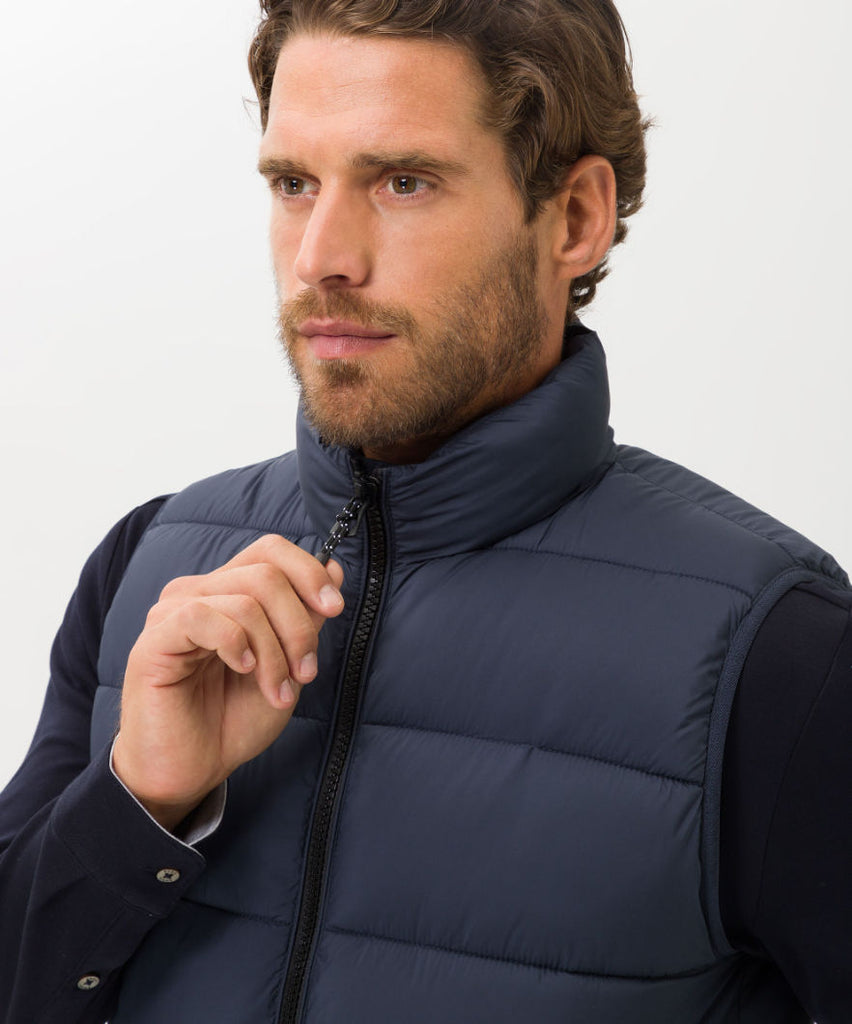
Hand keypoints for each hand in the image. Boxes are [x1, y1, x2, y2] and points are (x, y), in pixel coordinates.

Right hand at [112, 535, 344, 830]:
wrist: (191, 771)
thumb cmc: (231, 721)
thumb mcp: (286, 666)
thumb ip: (306, 618)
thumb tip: (333, 566)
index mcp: (228, 593)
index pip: (270, 550)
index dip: (308, 571)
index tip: (335, 608)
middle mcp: (199, 593)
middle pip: (266, 574)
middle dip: (298, 625)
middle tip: (306, 672)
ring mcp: (173, 612)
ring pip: (245, 599)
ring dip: (274, 650)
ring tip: (278, 691)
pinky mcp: (155, 638)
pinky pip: (202, 616)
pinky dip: (236, 643)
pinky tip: (243, 669)